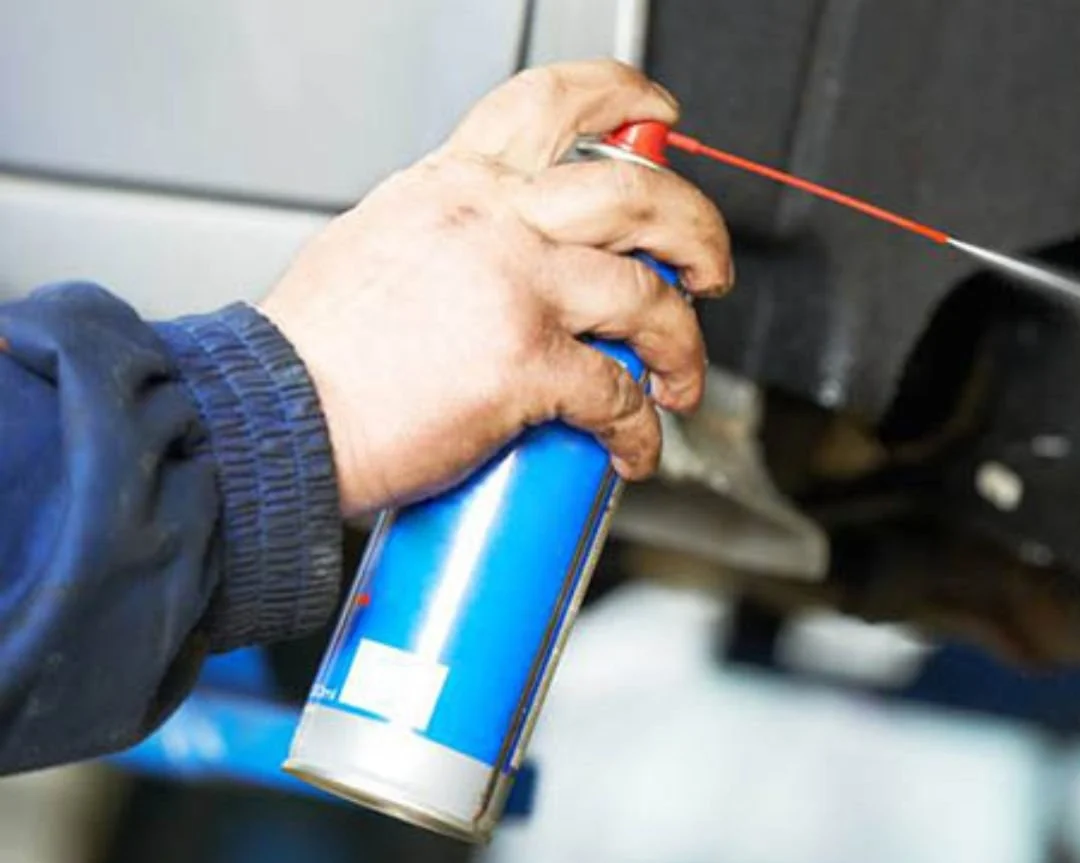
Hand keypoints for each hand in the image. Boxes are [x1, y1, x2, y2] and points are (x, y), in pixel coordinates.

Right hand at [258, 60, 732, 515]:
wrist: (270, 413)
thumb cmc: (314, 352)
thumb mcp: (381, 243)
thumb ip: (453, 235)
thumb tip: (506, 260)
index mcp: (456, 184)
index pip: (550, 103)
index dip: (622, 96)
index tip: (658, 111)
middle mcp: (493, 221)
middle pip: (639, 194)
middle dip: (698, 232)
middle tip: (707, 271)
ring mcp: (515, 290)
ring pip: (649, 297)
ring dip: (683, 345)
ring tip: (679, 379)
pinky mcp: (525, 365)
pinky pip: (618, 394)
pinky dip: (641, 429)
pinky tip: (635, 448)